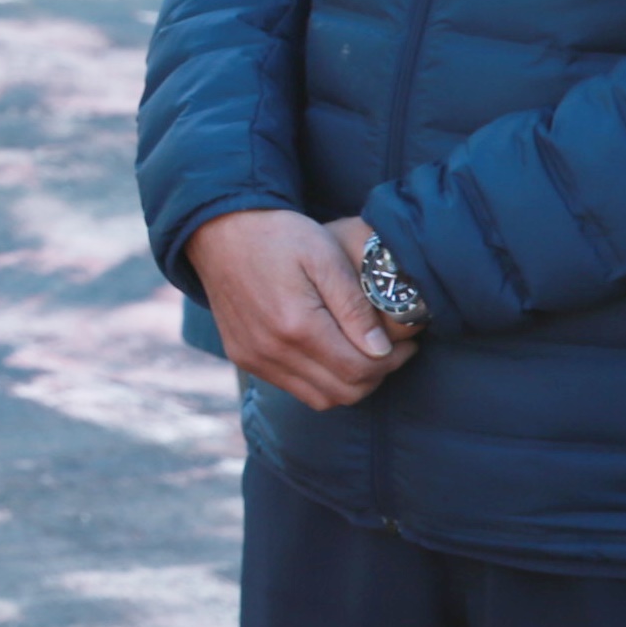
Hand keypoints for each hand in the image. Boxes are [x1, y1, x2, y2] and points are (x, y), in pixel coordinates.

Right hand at [188, 208, 416, 411]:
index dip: (393, 362)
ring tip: (361, 353)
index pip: (359, 370)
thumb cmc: (278, 235)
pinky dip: (318, 381)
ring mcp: (254, 357)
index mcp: (296, 325)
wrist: (218, 228)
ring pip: (319, 398)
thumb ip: (354, 306)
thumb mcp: (324, 256)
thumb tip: (381, 350)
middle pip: (343, 392)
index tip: (407, 344)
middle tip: (389, 351)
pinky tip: (327, 352)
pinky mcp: (243, 356)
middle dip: (375, 376)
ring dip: (347, 384)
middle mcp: (272, 350)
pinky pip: (292, 387)